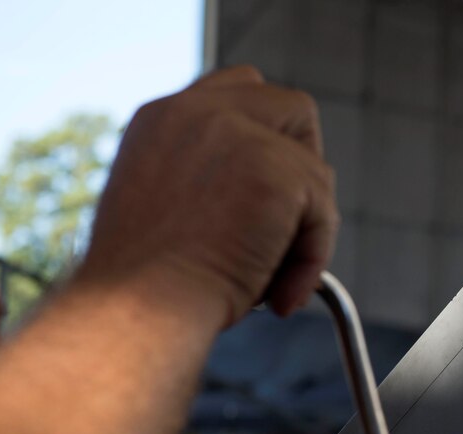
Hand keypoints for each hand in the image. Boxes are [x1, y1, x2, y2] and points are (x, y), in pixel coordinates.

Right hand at [79, 65, 338, 328]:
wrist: (139, 310)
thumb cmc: (148, 289)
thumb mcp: (169, 214)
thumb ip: (213, 184)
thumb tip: (273, 204)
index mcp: (164, 120)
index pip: (239, 94)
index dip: (269, 142)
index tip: (269, 198)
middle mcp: (196, 111)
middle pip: (292, 109)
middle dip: (306, 168)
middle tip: (291, 229)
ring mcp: (237, 132)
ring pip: (314, 172)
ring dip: (304, 234)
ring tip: (269, 283)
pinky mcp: (274, 167)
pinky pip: (323, 210)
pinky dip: (313, 257)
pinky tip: (279, 295)